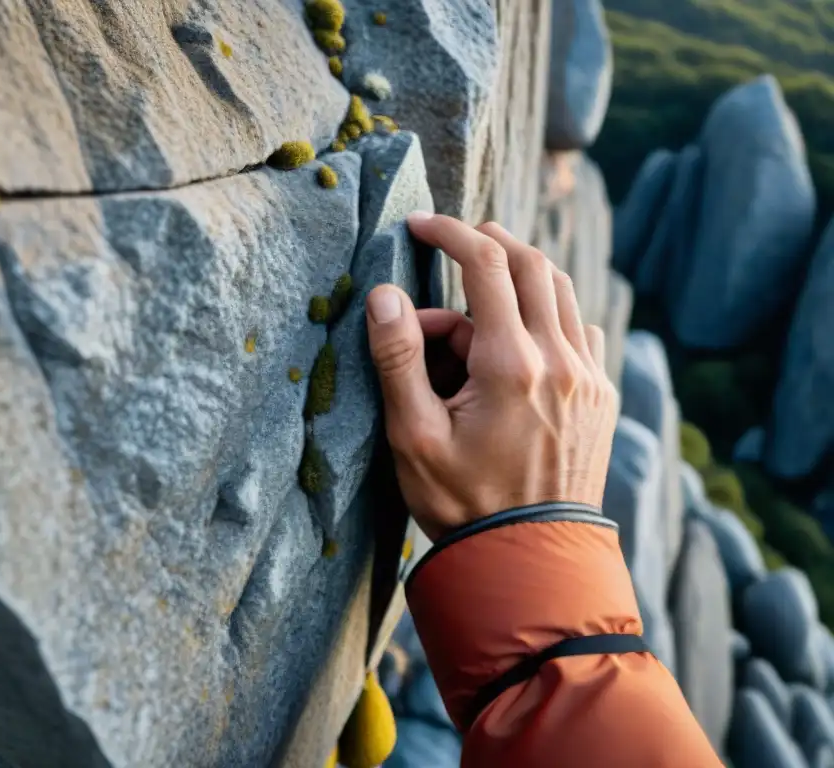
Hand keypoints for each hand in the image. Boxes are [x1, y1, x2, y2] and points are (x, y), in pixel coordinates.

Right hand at [365, 213, 618, 541]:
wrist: (528, 561)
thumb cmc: (463, 504)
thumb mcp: (414, 436)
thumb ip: (399, 358)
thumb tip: (385, 295)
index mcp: (511, 363)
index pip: (485, 263)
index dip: (450, 233)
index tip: (420, 225)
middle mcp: (560, 359)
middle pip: (532, 264)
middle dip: (490, 241)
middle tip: (454, 243)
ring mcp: (589, 377)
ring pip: (562, 292)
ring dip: (522, 274)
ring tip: (482, 287)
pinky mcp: (601, 397)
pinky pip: (582, 330)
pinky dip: (551, 313)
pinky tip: (524, 335)